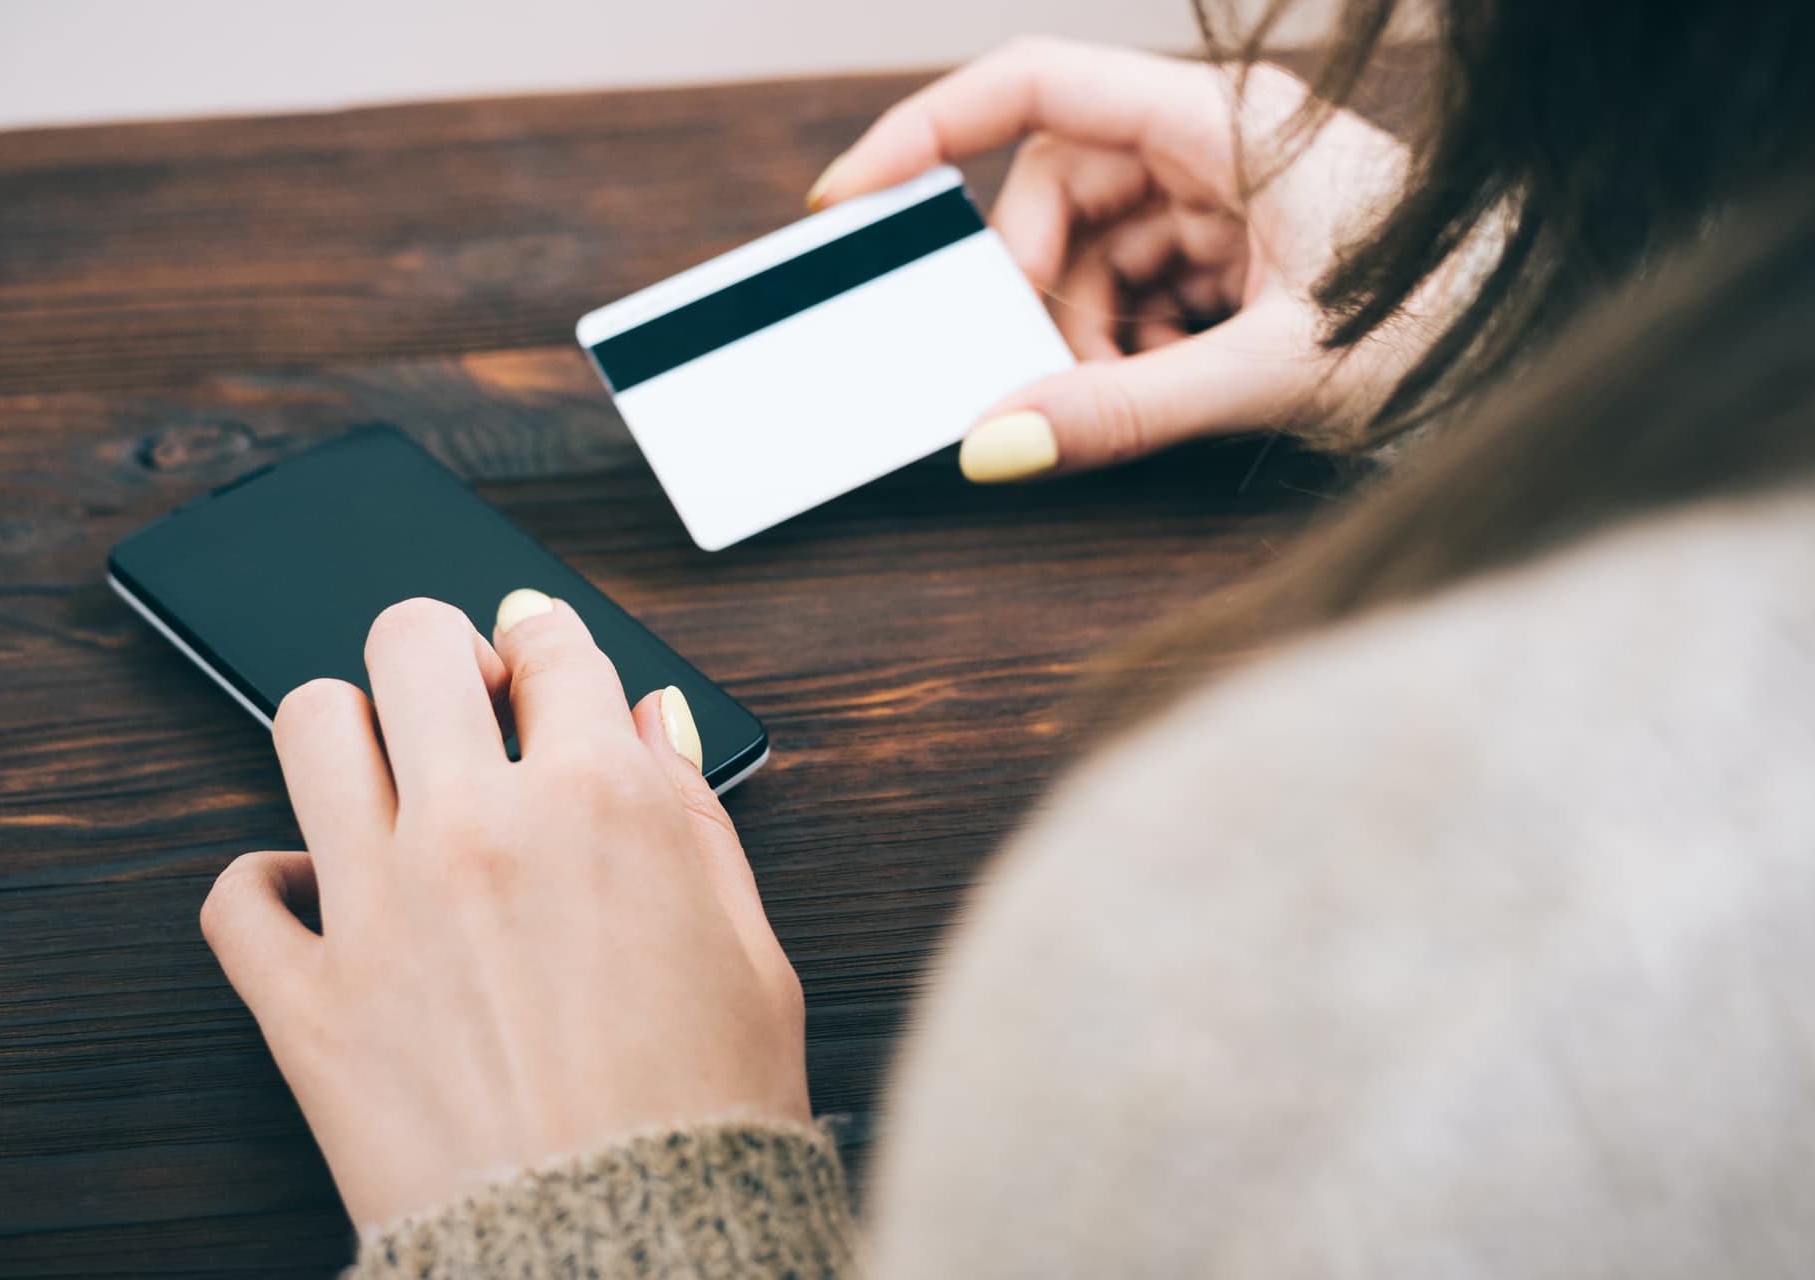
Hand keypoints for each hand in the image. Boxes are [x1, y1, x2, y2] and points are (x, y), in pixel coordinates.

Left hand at [199, 591, 808, 1226]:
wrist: (621, 1256)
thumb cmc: (706, 1116)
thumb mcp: (750, 950)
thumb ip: (693, 815)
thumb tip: (649, 720)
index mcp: (602, 805)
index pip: (553, 646)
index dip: (547, 637)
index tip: (536, 651)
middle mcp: (481, 831)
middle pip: (412, 645)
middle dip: (438, 650)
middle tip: (457, 693)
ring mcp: (382, 912)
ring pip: (309, 727)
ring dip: (350, 731)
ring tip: (383, 775)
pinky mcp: (309, 1004)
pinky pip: (237, 894)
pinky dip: (268, 884)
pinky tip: (318, 896)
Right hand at [809, 38, 1416, 479]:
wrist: (1550, 353)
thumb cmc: (1453, 327)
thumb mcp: (1272, 372)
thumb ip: (1128, 409)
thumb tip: (997, 441)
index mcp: (1224, 122)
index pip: (1037, 87)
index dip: (928, 131)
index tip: (851, 198)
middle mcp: (1215, 144)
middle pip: (1056, 191)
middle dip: (1036, 288)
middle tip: (1047, 372)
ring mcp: (1225, 199)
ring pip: (1092, 252)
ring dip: (1086, 332)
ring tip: (1137, 390)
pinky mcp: (1237, 253)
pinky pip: (1137, 289)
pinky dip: (1131, 346)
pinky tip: (1177, 384)